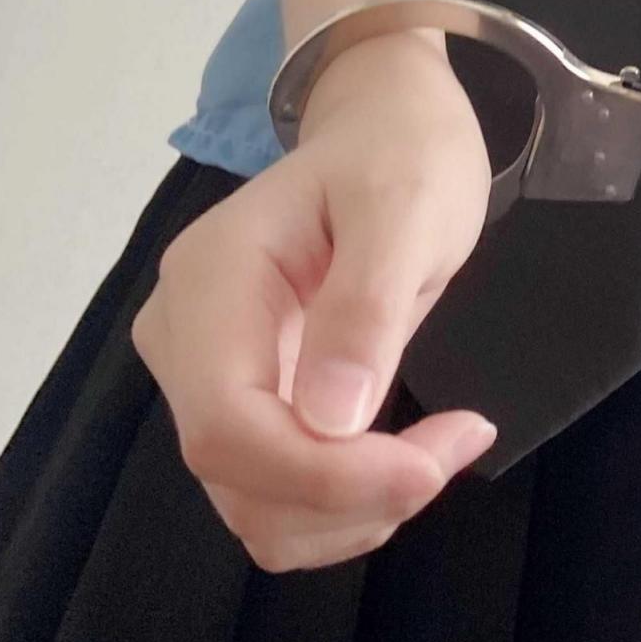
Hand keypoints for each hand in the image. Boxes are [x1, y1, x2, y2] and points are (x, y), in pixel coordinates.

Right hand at [131, 30, 497, 572]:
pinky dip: (345, 503)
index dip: (325, 476)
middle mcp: (185, 339)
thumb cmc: (403, 154)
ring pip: (257, 506)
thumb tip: (328, 421)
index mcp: (210, 282)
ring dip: (353, 511)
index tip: (430, 465)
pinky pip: (277, 494)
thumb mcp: (406, 208)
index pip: (228, 428)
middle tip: (455, 442)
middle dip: (352, 496)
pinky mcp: (244, 403)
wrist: (389, 130)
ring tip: (439, 444)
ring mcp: (207, 377)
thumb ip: (364, 305)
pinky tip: (404, 454)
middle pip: (238, 479)